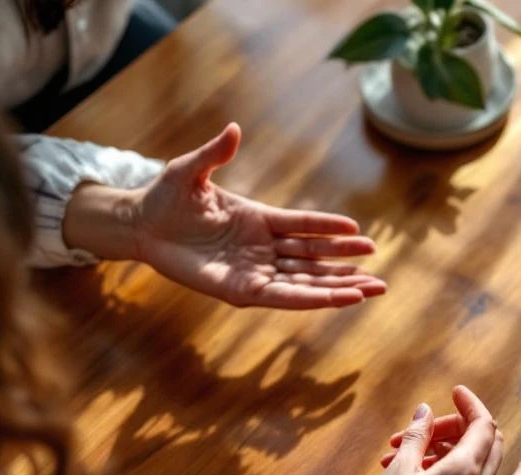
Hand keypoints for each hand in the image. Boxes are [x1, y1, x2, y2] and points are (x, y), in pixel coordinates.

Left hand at [65, 123, 385, 308]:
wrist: (139, 224)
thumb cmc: (164, 196)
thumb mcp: (190, 170)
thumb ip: (215, 154)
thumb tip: (233, 129)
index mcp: (259, 219)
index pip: (304, 226)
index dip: (330, 230)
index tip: (359, 233)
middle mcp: (262, 248)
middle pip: (314, 260)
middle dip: (347, 267)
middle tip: (381, 275)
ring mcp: (253, 270)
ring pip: (305, 281)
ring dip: (337, 287)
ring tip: (371, 290)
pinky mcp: (240, 290)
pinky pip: (282, 296)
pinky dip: (309, 298)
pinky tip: (335, 299)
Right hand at [340, 386, 504, 474]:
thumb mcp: (401, 467)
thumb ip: (418, 434)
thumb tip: (425, 411)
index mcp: (465, 471)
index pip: (484, 425)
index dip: (471, 404)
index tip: (454, 392)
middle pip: (487, 440)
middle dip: (458, 425)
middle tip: (426, 426)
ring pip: (476, 460)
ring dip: (446, 446)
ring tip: (403, 448)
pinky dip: (447, 465)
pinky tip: (413, 466)